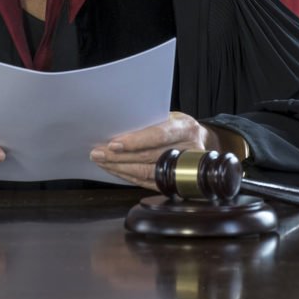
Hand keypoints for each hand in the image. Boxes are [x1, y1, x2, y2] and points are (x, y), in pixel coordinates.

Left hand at [89, 112, 217, 189]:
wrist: (200, 141)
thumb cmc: (177, 125)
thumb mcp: (168, 116)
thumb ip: (148, 123)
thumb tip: (116, 128)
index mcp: (185, 128)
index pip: (158, 135)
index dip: (135, 141)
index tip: (113, 144)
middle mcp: (187, 149)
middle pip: (149, 156)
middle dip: (119, 156)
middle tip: (98, 153)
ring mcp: (184, 169)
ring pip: (147, 172)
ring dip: (120, 168)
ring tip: (102, 162)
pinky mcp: (176, 183)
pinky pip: (149, 182)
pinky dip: (129, 177)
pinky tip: (116, 170)